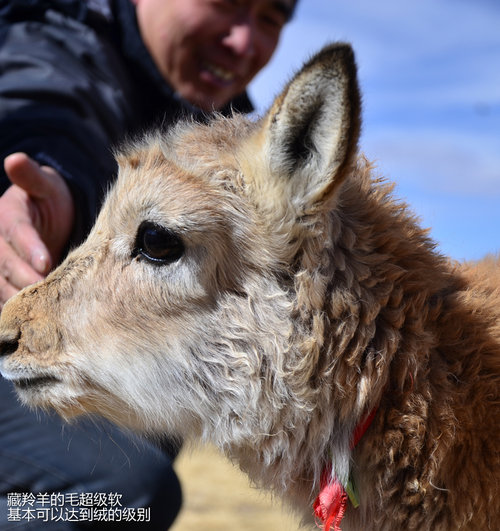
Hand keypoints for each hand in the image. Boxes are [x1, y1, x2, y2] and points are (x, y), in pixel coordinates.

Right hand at [0, 153, 74, 308]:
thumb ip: (32, 176)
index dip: (30, 248)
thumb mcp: (45, 184)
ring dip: (20, 297)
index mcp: (8, 215)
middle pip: (7, 263)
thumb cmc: (49, 199)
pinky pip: (3, 295)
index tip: (45, 262)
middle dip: (27, 279)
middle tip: (49, 292)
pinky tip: (33, 319)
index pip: (17, 231)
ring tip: (43, 312)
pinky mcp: (3, 279)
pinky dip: (15, 307)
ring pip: (3, 283)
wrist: (45, 216)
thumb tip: (15, 159)